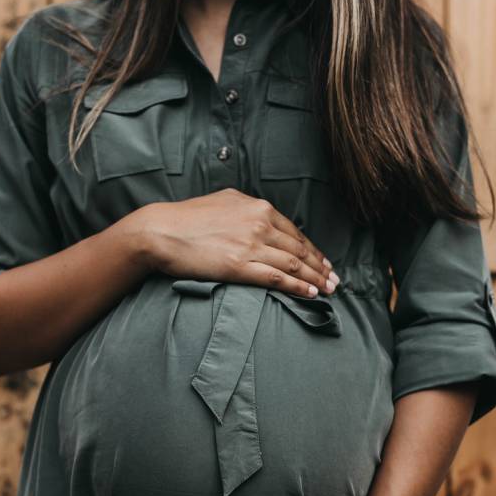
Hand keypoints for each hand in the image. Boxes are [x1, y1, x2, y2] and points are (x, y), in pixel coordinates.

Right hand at [120, 189, 338, 297]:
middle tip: (335, 280)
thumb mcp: (223, 202)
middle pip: (299, 248)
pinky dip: (297, 287)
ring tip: (328, 290)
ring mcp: (251, 244)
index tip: (323, 262)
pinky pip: (277, 278)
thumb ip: (246, 208)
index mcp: (257, 207)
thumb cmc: (186, 219)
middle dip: (320, 266)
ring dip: (315, 278)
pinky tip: (310, 294)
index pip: (294, 231)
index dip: (313, 250)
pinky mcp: (240, 265)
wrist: (160, 231)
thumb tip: (260, 214)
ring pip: (293, 264)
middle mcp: (259, 223)